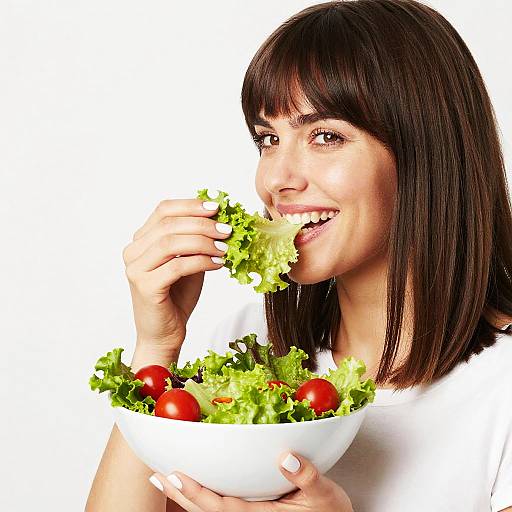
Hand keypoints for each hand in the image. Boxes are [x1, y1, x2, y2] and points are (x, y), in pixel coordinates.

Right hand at [122, 198, 231, 368]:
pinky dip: (201, 262)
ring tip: (225, 249)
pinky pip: (177, 266)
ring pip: (171, 243)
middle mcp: (133, 251)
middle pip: (168, 224)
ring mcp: (136, 269)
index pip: (164, 210)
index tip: (217, 207)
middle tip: (227, 230)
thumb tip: (220, 218)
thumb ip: (196, 240)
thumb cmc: (177, 296)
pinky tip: (218, 265)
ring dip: (203, 242)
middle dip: (202, 224)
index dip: (191, 205)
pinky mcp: (145, 287)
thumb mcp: (189, 260)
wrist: (164, 333)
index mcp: (141, 240)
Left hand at [149, 452, 353, 511]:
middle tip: (158, 474)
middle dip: (181, 494)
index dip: (196, 492)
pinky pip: (221, 507)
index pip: (221, 507)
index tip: (176, 475)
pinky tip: (191, 487)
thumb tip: (286, 458)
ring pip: (211, 511)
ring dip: (185, 496)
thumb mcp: (325, 494)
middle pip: (207, 511)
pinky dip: (201, 497)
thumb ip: (307, 476)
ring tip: (164, 478)